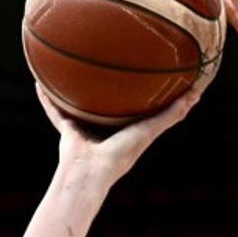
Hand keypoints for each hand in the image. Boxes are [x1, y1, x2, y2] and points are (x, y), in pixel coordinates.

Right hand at [35, 79, 204, 188]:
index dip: (139, 95)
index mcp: (124, 132)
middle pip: (105, 105)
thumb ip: (172, 114)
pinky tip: (39, 80)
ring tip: (69, 68)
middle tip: (108, 64)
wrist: (90, 172)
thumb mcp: (150, 129)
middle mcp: (103, 131)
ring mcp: (83, 130)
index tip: (144, 76)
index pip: (134, 110)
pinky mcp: (66, 130)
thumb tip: (197, 94)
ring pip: (77, 105)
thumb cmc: (122, 155)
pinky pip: (54, 110)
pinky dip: (46, 98)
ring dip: (73, 91)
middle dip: (106, 89)